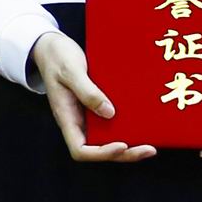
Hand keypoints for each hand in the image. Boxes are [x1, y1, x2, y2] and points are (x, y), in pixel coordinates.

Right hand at [28, 27, 154, 163]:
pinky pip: (111, 123)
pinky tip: (144, 124)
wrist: (51, 46)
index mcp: (67, 118)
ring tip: (151, 145)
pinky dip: (127, 128)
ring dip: (129, 145)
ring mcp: (87, 115)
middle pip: (99, 149)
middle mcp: (77, 122)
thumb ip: (88, 92)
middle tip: (149, 149)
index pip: (80, 149)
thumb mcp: (71, 71)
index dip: (101, 153)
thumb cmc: (57, 57)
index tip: (121, 144)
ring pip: (107, 139)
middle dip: (124, 154)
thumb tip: (109, 113)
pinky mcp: (96, 106)